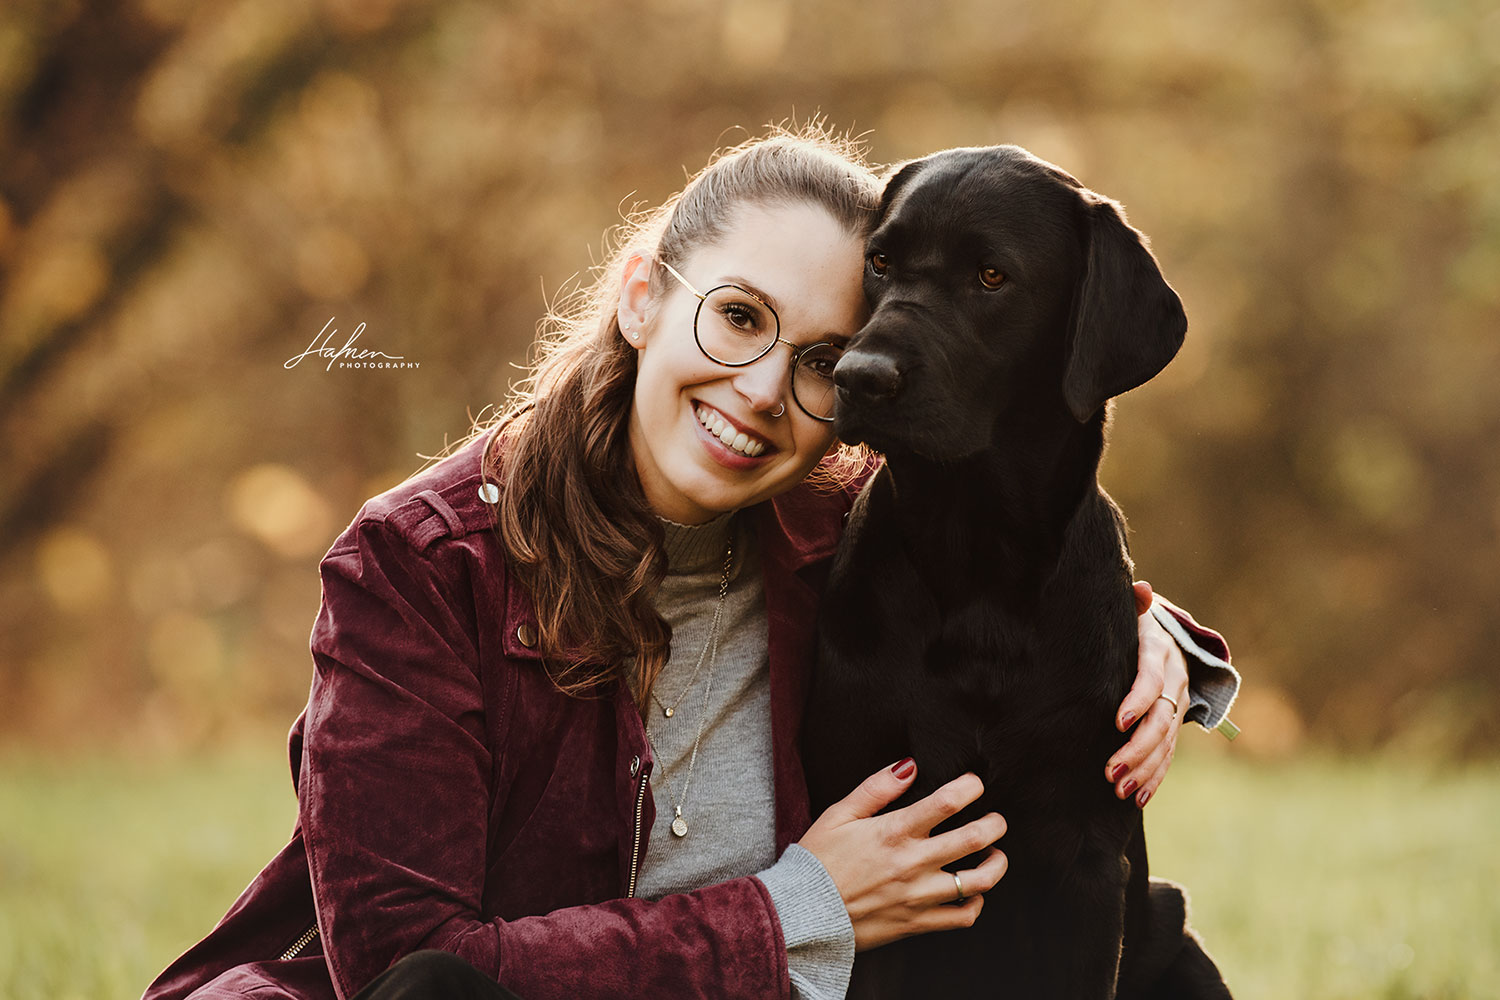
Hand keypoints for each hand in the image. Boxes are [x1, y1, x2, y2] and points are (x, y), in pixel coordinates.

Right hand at [799, 760, 1007, 951]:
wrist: (802, 914)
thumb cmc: (817, 861)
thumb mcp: (838, 815)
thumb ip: (876, 789)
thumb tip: (909, 766)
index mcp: (893, 832)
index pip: (947, 802)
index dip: (970, 787)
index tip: (974, 784)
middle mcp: (912, 863)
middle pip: (974, 839)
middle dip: (995, 824)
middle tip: (996, 819)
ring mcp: (918, 896)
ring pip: (978, 882)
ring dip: (996, 865)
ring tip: (995, 854)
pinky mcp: (917, 923)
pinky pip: (962, 917)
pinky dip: (976, 904)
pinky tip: (972, 892)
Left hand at [1104, 581, 1188, 807]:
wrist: (1164, 632)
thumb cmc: (1133, 621)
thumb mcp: (1133, 611)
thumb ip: (1135, 602)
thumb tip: (1141, 586)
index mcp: (1161, 651)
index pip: (1151, 679)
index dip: (1138, 700)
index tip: (1117, 721)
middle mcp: (1176, 680)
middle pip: (1161, 719)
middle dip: (1137, 747)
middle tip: (1111, 770)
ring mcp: (1178, 704)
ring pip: (1166, 742)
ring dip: (1144, 768)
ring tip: (1120, 789)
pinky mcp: (1175, 722)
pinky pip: (1169, 754)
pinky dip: (1155, 777)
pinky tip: (1139, 798)